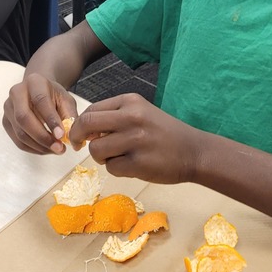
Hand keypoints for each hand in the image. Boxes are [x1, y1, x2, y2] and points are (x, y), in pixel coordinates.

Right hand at [2, 72, 78, 154]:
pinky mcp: (6, 121)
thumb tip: (68, 136)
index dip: (50, 119)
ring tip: (55, 149)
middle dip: (42, 136)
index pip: (40, 100)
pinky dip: (33, 149)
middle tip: (58, 148)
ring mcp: (8, 107)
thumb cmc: (53, 96)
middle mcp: (17, 92)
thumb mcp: (66, 100)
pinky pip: (17, 140)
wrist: (38, 91)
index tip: (61, 135)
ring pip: (20, 132)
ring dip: (38, 146)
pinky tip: (45, 149)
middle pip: (24, 117)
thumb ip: (69, 115)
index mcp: (34, 82)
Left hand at [69, 93, 198, 183]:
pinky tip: (131, 165)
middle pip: (87, 124)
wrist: (194, 151)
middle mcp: (132, 117)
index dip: (80, 123)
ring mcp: (135, 140)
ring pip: (96, 149)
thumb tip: (84, 129)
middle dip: (77, 137)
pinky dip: (116, 169)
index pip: (92, 109)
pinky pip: (111, 168)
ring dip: (101, 157)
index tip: (81, 133)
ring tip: (117, 156)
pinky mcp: (139, 163)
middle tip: (79, 145)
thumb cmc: (164, 132)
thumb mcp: (141, 113)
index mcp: (130, 101)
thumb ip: (114, 116)